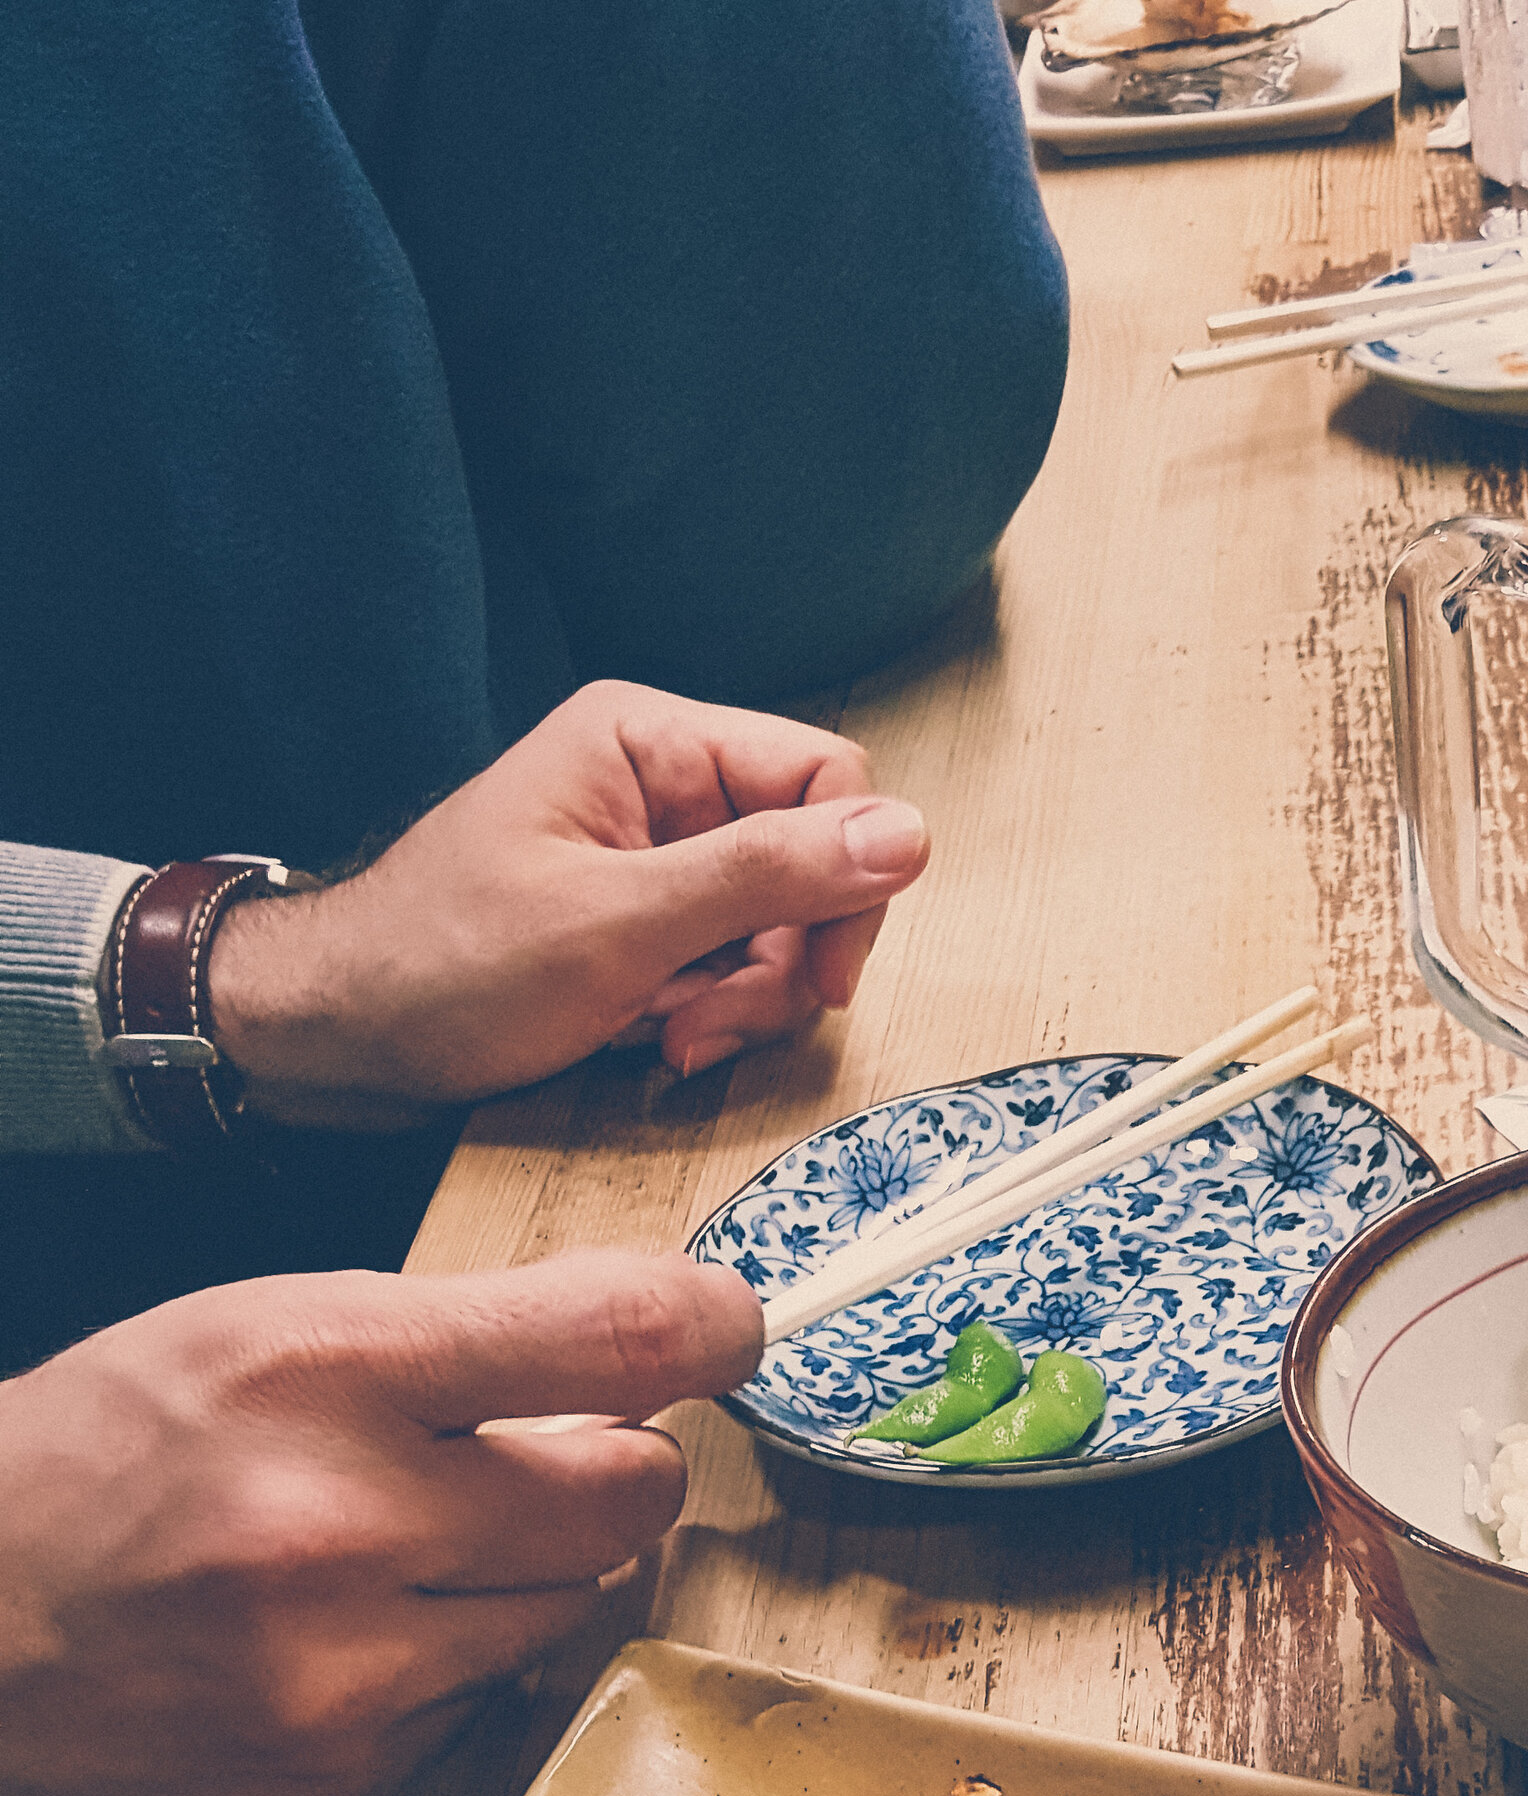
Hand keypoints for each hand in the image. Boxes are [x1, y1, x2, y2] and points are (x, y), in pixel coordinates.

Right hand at [0, 1251, 763, 1795]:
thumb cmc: (79, 1475)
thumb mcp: (235, 1342)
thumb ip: (434, 1351)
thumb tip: (624, 1371)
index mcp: (313, 1366)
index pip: (606, 1337)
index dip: (698, 1327)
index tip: (721, 1331)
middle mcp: (346, 1518)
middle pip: (629, 1495)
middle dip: (615, 1471)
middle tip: (550, 1459)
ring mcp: (348, 1670)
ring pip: (565, 1609)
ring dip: (521, 1576)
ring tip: (398, 1554)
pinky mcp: (340, 1782)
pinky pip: (480, 1710)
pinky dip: (440, 1672)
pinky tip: (335, 1649)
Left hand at [205, 683, 931, 1125]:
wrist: (341, 1035)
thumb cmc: (444, 965)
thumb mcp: (619, 923)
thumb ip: (767, 876)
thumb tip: (905, 836)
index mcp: (653, 743)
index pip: (826, 780)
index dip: (847, 881)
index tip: (822, 974)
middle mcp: (664, 788)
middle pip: (810, 866)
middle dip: (780, 962)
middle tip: (717, 1022)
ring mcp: (656, 861)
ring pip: (778, 930)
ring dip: (742, 1002)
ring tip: (670, 1038)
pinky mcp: (645, 926)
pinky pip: (729, 969)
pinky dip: (707, 1016)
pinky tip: (651, 1040)